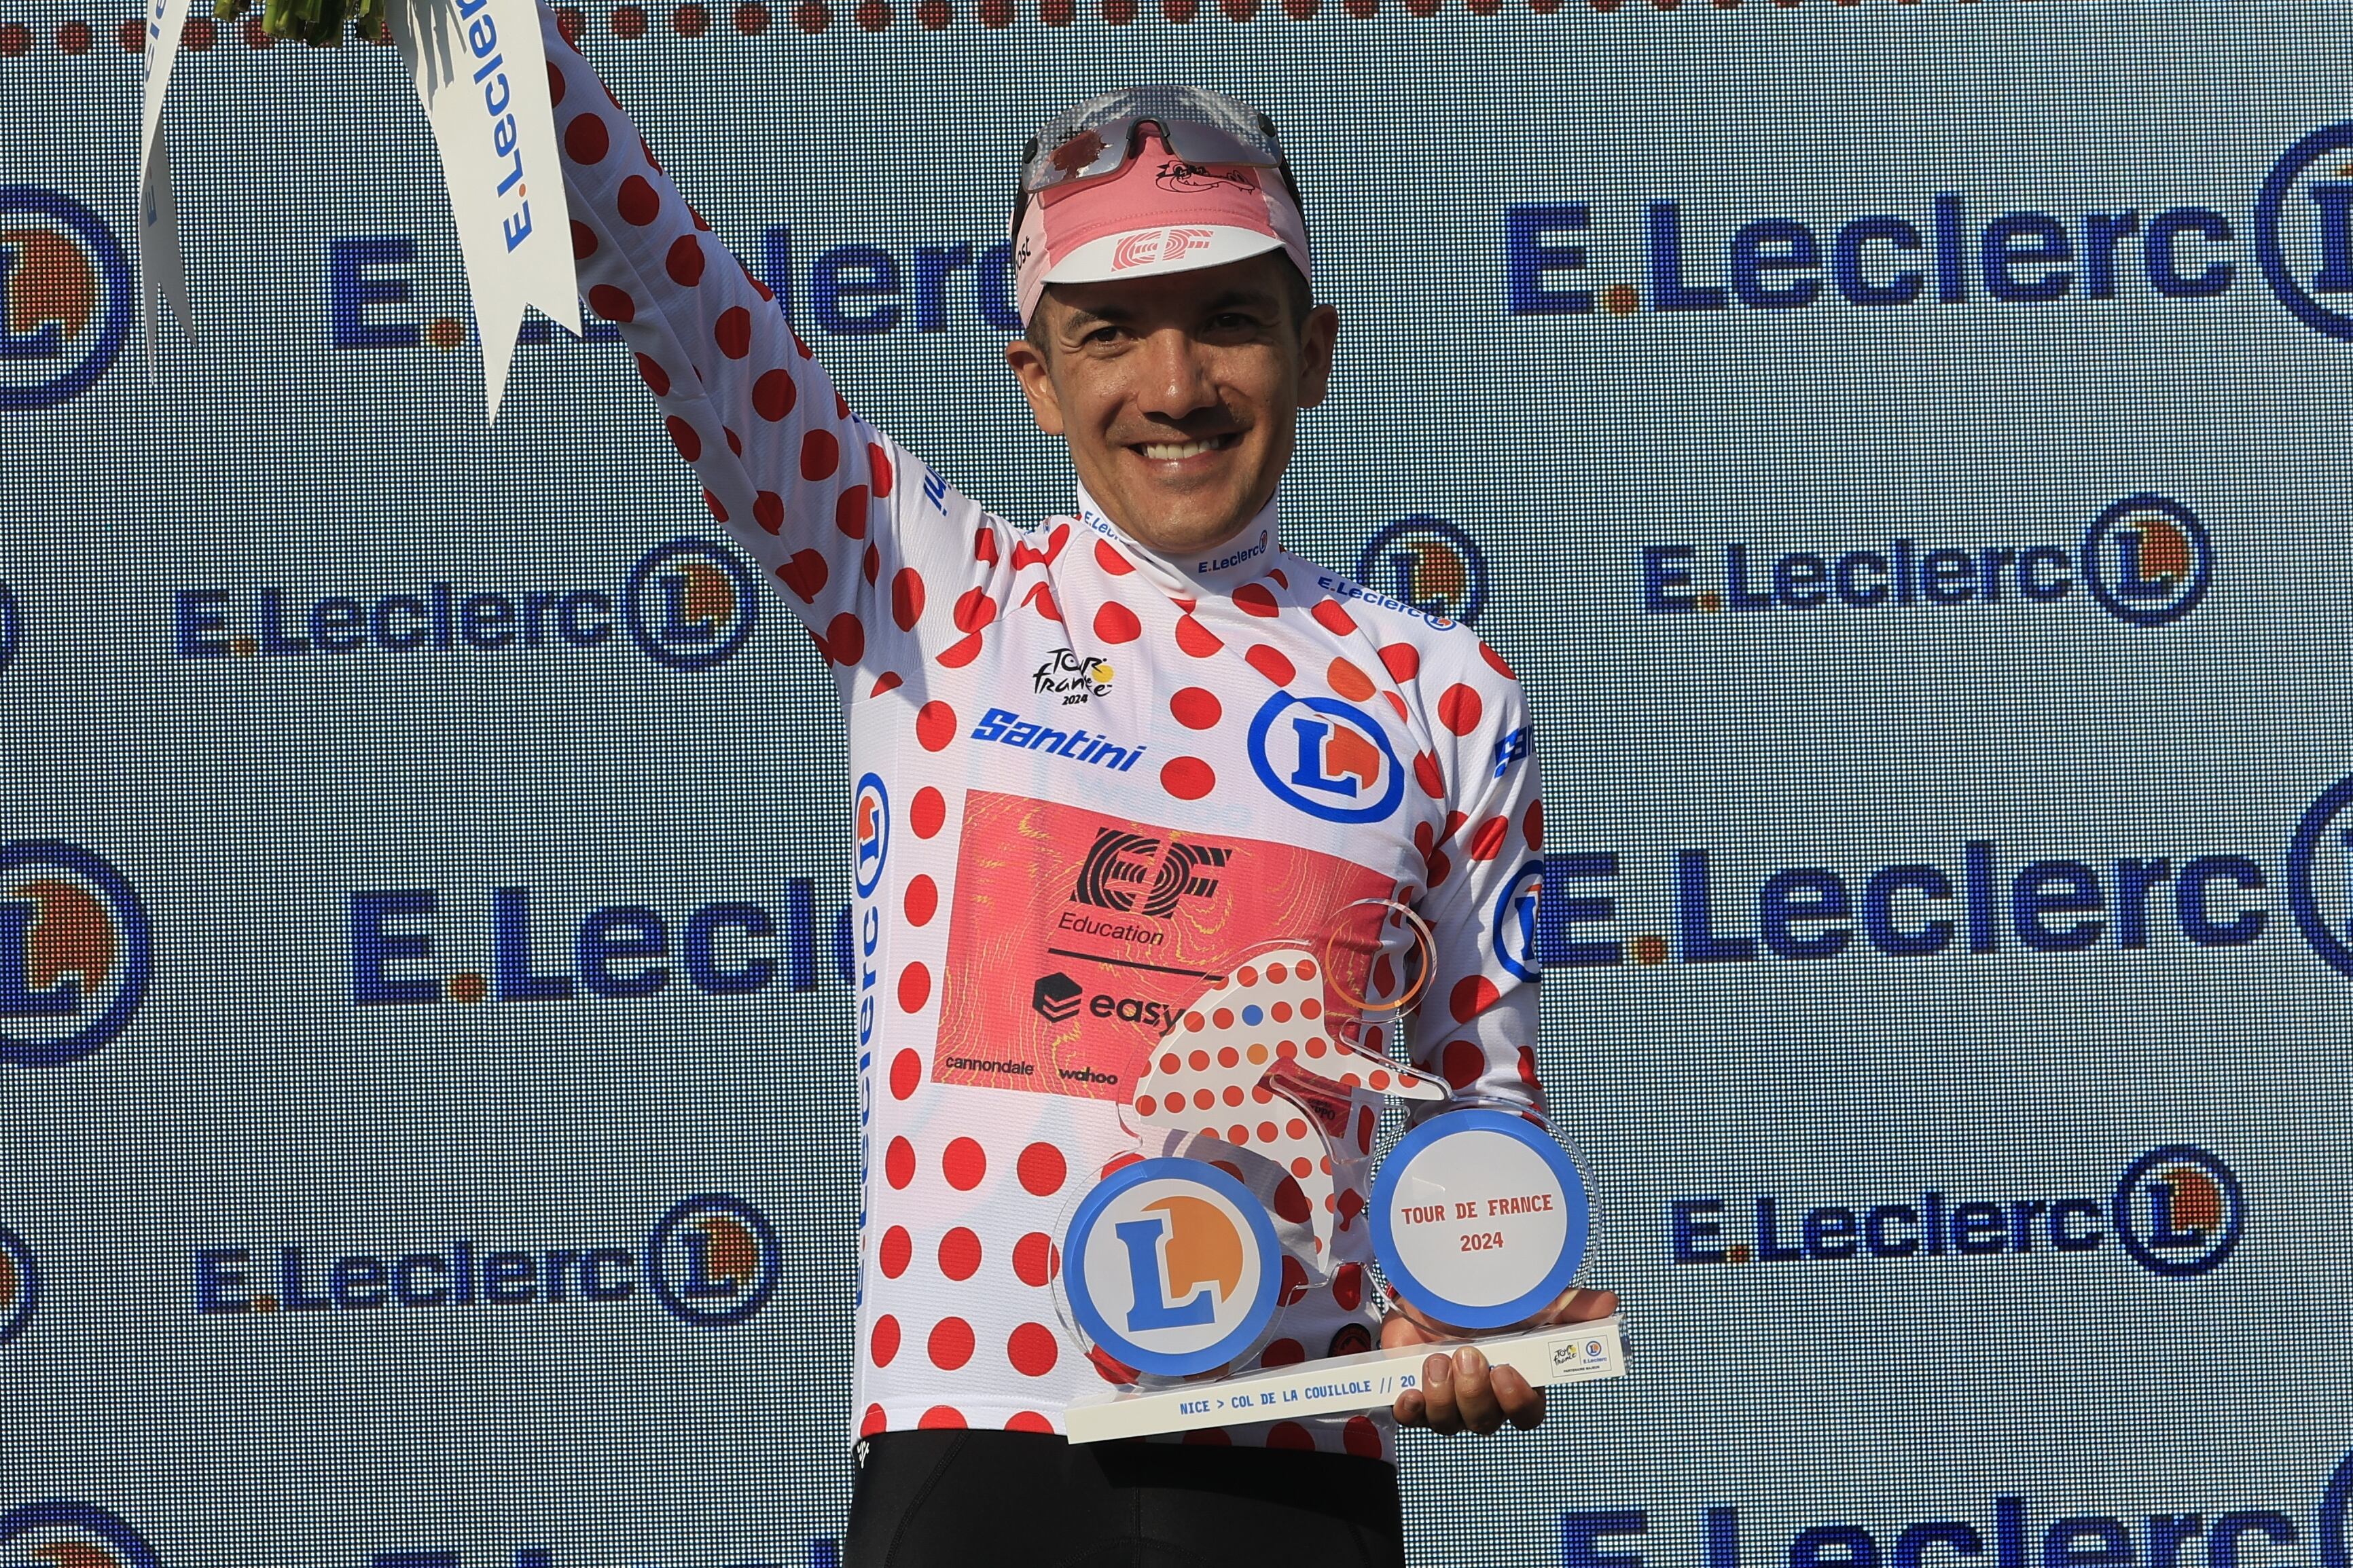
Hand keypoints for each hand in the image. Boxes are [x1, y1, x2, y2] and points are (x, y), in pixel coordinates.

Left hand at [1384, 1286, 1618, 1434]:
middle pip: (1486, 1422)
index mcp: (1513, 1381)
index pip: (1526, 1414)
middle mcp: (1481, 1399)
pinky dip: (1411, 1408)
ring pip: (1449, 1423)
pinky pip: (1412, 1419)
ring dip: (1443, 1394)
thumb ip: (1567, 1304)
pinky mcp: (1414, 1395)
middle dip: (1475, 1393)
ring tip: (1436, 1359)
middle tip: (1466, 1356)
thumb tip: (1611, 1302)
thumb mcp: (1526, 1298)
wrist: (1429, 1287)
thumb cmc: (1482, 1299)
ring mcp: (1446, 1401)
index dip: (1517, 1401)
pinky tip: (1409, 1391)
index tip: (1507, 1372)